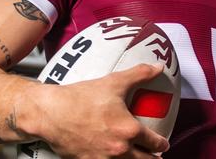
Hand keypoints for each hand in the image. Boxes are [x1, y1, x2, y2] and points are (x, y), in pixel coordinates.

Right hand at [26, 63, 169, 157]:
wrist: (51, 113)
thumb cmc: (82, 98)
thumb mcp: (115, 82)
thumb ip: (140, 74)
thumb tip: (158, 67)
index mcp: (129, 131)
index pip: (154, 143)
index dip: (162, 144)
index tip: (164, 144)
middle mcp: (118, 150)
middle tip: (157, 157)